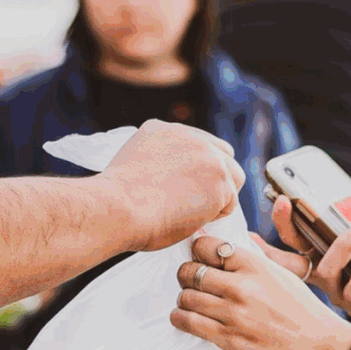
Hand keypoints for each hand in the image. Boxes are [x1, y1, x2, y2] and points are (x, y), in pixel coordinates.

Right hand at [101, 120, 244, 251]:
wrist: (119, 207)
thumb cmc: (118, 200)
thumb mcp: (134, 164)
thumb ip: (158, 162)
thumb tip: (171, 183)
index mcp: (164, 130)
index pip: (197, 145)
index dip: (197, 169)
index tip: (188, 186)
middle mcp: (190, 137)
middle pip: (223, 155)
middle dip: (215, 179)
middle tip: (198, 203)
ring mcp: (208, 157)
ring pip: (232, 178)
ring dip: (219, 197)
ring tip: (193, 213)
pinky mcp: (220, 181)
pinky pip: (230, 203)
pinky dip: (215, 216)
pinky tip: (192, 220)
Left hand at [172, 232, 350, 349]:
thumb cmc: (305, 313)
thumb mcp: (282, 276)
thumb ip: (253, 265)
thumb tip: (226, 253)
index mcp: (256, 266)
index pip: (209, 246)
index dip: (198, 251)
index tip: (197, 257)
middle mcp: (242, 287)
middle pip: (191, 272)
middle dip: (186, 276)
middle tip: (189, 281)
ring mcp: (234, 314)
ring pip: (187, 298)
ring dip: (184, 299)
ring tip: (189, 302)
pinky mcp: (229, 340)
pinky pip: (190, 323)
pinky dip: (181, 319)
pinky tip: (184, 318)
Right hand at [267, 186, 350, 334]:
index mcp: (323, 252)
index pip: (295, 237)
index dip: (283, 220)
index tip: (282, 199)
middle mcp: (323, 273)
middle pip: (291, 257)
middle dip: (284, 229)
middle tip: (285, 203)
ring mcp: (337, 291)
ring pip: (326, 269)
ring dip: (341, 246)